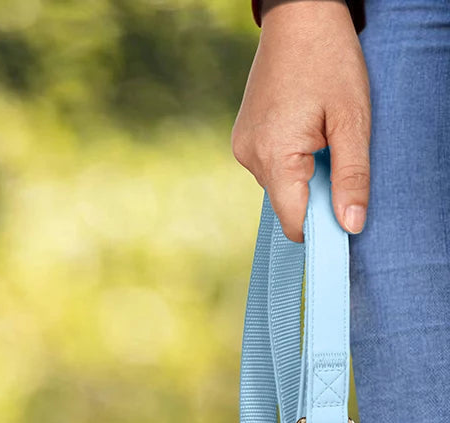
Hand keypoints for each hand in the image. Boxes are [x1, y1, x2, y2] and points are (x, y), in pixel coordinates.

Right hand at [231, 0, 370, 241]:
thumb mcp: (353, 120)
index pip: (294, 222)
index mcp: (275, 156)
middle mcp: (250, 158)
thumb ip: (351, 177)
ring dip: (302, 173)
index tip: (343, 220)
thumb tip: (351, 226)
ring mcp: (242, 149)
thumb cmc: (330, 62)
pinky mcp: (241, 140)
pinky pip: (270, 167)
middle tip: (336, 151)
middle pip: (287, 204)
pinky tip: (301, 126)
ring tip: (317, 131)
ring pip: (279, 186)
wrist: (298, 17)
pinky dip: (289, 159)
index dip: (320, 228)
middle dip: (314, 192)